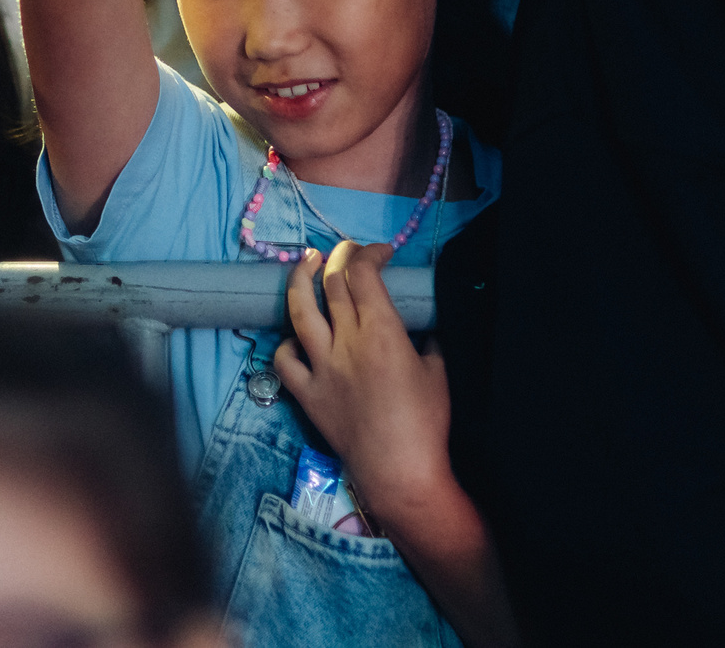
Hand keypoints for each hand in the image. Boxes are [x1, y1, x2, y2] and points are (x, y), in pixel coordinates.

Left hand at [273, 242, 454, 521]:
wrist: (400, 472)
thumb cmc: (427, 424)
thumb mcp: (439, 372)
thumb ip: (427, 340)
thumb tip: (420, 324)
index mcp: (382, 332)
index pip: (363, 274)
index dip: (369, 253)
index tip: (382, 252)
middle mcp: (346, 343)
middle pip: (332, 283)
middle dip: (339, 257)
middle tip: (348, 251)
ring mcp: (322, 367)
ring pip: (299, 311)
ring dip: (300, 279)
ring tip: (306, 262)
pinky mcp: (307, 394)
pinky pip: (285, 361)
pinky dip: (287, 343)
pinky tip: (297, 336)